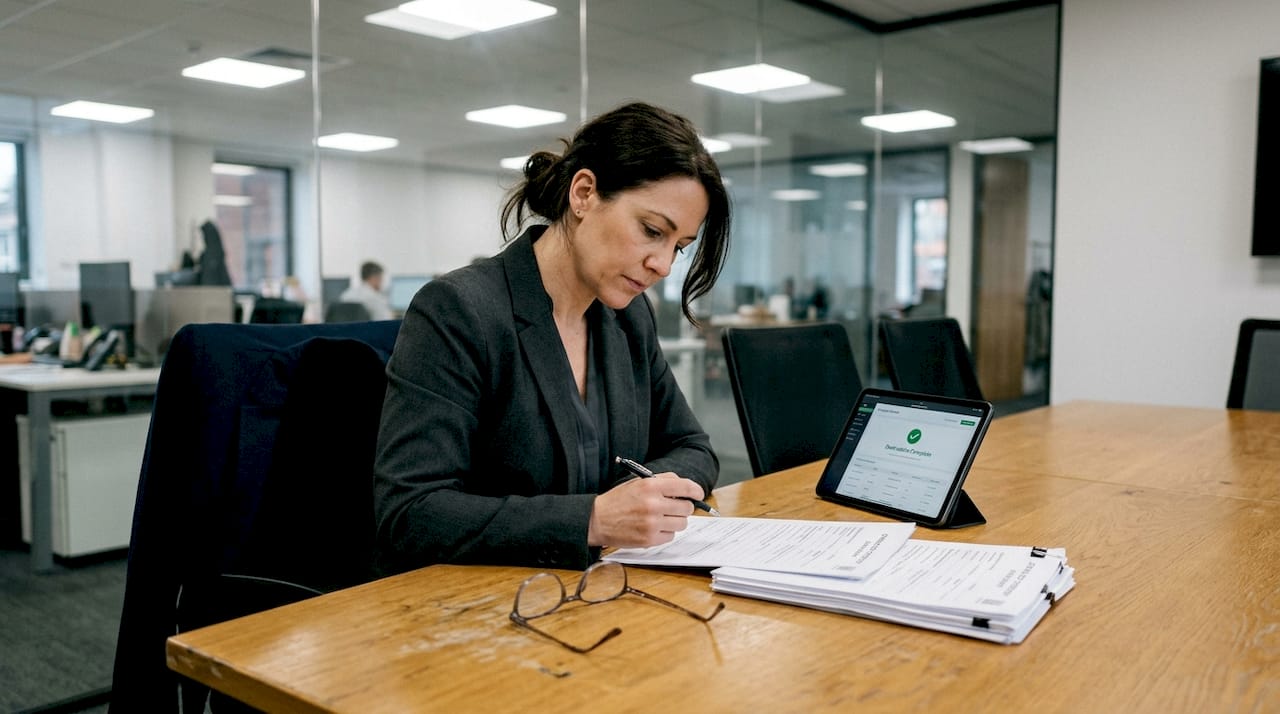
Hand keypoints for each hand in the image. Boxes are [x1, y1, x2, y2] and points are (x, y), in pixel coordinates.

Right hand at [587, 473, 705, 547]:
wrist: (597, 520)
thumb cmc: (618, 500)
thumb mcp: (638, 483)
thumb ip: (662, 482)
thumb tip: (685, 488)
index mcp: (650, 486)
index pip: (684, 486)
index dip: (695, 490)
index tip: (698, 494)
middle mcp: (653, 504)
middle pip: (687, 507)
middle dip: (682, 507)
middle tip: (673, 508)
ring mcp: (652, 523)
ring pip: (682, 523)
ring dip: (675, 521)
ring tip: (661, 518)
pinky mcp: (649, 539)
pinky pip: (671, 536)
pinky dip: (665, 533)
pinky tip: (653, 528)